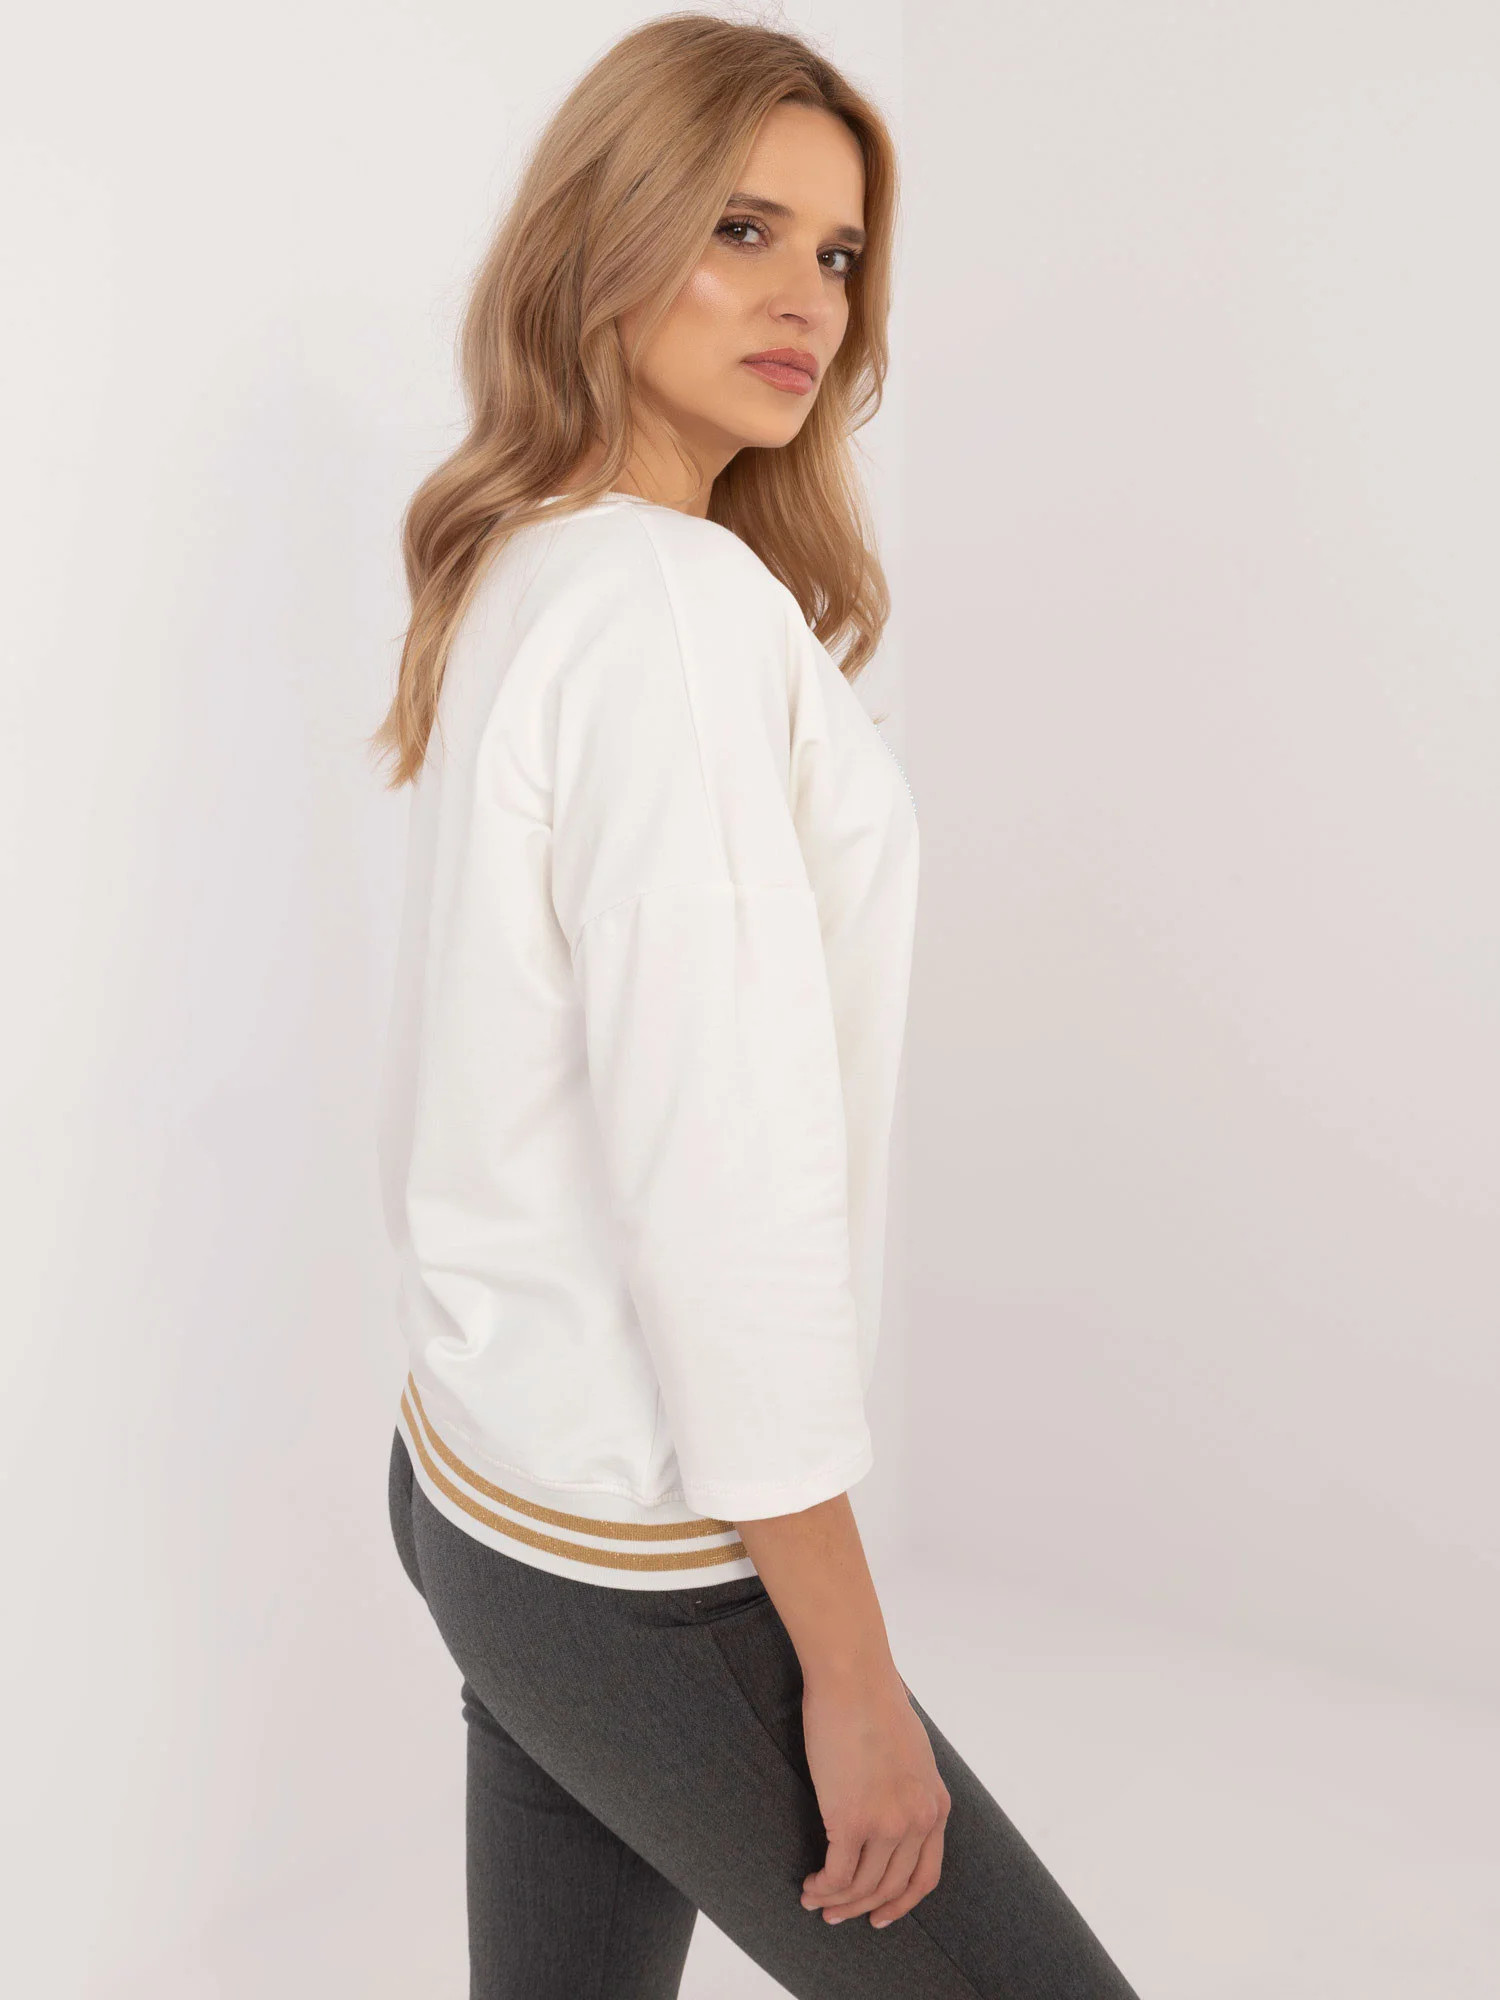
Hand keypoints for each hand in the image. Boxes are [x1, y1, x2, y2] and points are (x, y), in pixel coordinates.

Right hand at [799, 1665, 950, 1928]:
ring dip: (836, 1902)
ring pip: (862, 1887)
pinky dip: (821, 1887)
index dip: (901, 1902)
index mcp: (936, 1805)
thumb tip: (889, 1800)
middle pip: (890, 1887)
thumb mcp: (912, 1751)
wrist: (854, 1678)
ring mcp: (887, 1824)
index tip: (881, 1914)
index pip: (925, 1876)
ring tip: (813, 1899)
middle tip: (837, 1915)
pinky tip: (808, 1885)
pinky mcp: (851, 1820)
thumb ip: (909, 1785)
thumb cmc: (874, 1700)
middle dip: (862, 1908)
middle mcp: (918, 1821)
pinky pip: (836, 1875)